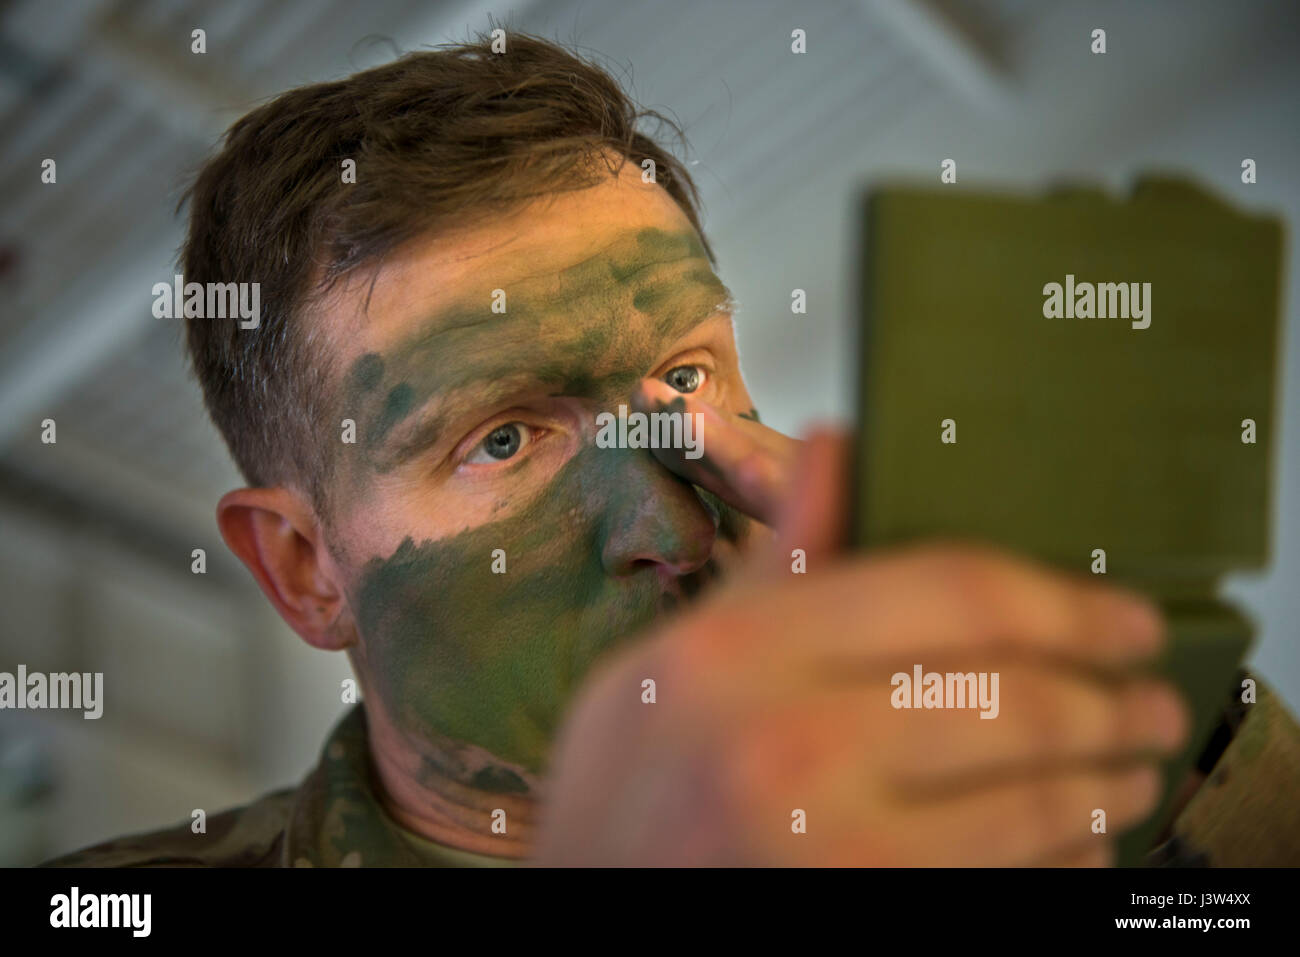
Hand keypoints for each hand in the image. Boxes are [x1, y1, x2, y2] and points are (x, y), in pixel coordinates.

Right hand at [535, 423, 1189, 865]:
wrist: (589, 909)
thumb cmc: (623, 795)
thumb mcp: (673, 659)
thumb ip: (773, 560)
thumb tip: (835, 445)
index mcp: (735, 654)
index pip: (951, 591)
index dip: (1066, 601)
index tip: (1122, 617)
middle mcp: (785, 747)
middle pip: (1014, 697)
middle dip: (1113, 700)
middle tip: (1151, 700)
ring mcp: (829, 852)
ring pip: (1031, 802)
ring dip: (1105, 783)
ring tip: (1129, 768)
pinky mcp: (866, 919)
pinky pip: (1009, 883)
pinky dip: (1064, 861)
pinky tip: (1075, 843)